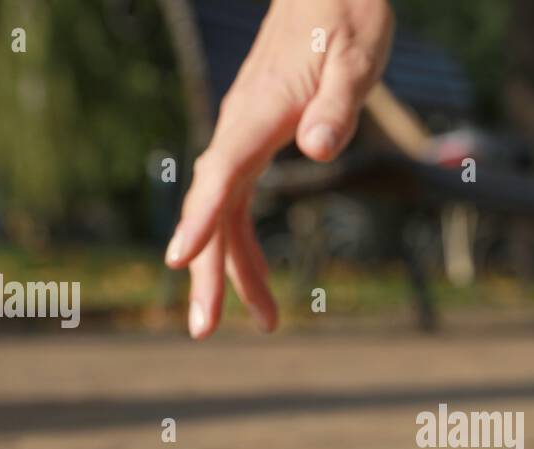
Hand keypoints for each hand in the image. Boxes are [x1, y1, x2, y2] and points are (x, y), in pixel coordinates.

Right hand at [165, 0, 393, 338]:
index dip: (200, 221)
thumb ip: (337, 105)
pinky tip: (256, 275)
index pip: (221, 176)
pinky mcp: (256, 138)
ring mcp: (244, 136)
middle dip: (208, 272)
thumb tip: (316, 150)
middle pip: (213, 209)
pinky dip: (242, 240)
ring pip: (224, 213)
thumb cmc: (347, 14)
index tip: (178, 262)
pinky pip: (238, 201)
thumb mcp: (355, 58)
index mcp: (256, 114)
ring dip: (232, 268)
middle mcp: (240, 129)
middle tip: (203, 330)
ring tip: (264, 321)